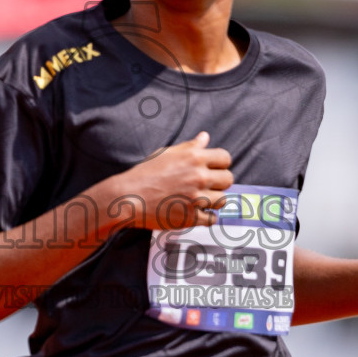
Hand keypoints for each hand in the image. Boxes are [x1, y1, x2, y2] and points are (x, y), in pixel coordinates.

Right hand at [107, 131, 232, 231]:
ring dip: (214, 200)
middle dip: (220, 182)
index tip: (213, 169)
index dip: (221, 163)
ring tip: (200, 199)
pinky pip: (212, 219)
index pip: (225, 158)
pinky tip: (196, 212)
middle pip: (228, 179)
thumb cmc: (145, 173)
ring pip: (223, 200)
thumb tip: (205, 137)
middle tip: (206, 185)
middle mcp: (199, 177)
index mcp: (194, 158)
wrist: (129, 196)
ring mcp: (197, 198)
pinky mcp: (192, 217)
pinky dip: (206, 217)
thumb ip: (190, 146)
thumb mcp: (167, 153)